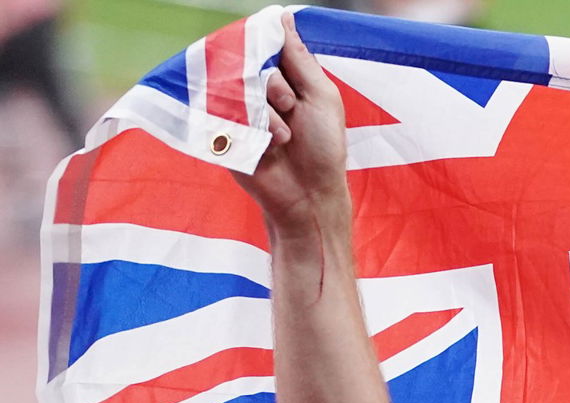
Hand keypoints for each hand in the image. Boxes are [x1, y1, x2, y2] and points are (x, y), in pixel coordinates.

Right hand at [234, 12, 349, 235]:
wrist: (310, 195)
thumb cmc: (323, 148)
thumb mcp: (321, 96)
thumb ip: (300, 57)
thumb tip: (284, 15)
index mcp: (283, 79)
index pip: (265, 45)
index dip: (271, 51)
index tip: (285, 71)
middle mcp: (258, 91)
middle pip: (250, 62)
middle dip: (275, 84)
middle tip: (291, 107)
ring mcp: (239, 111)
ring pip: (240, 86)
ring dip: (269, 110)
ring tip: (285, 137)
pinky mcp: (224, 131)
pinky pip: (229, 111)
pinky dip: (255, 126)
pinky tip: (269, 145)